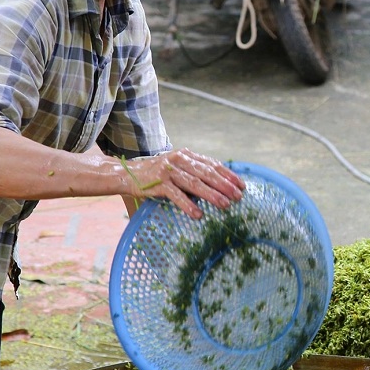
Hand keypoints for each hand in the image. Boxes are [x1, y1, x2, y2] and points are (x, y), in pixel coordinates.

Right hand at [122, 149, 243, 217]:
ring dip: (212, 195)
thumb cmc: (157, 173)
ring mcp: (169, 171)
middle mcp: (179, 160)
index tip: (241, 186)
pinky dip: (188, 205)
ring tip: (225, 205)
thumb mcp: (177, 167)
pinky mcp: (159, 183)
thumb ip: (194, 172)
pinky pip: (177, 196)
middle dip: (224, 185)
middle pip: (207, 173)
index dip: (228, 175)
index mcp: (186, 155)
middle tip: (238, 197)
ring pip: (195, 184)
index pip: (212, 164)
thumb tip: (218, 185)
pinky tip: (198, 215)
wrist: (128, 174)